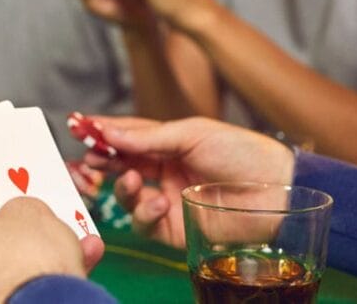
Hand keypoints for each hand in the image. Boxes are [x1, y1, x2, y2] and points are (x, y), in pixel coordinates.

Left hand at [0, 186, 104, 303]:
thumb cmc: (28, 265)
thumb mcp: (30, 212)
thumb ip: (17, 208)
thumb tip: (19, 220)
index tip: (2, 192)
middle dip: (9, 236)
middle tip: (36, 224)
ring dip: (27, 264)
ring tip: (69, 250)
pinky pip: (3, 301)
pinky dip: (28, 291)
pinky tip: (64, 282)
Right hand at [84, 116, 293, 247]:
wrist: (277, 191)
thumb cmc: (242, 152)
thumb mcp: (192, 132)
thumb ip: (147, 136)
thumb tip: (107, 132)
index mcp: (169, 143)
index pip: (127, 137)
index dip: (103, 133)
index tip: (79, 128)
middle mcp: (164, 171)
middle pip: (120, 167)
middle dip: (101, 163)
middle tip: (88, 161)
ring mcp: (168, 200)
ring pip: (127, 197)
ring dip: (123, 188)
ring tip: (131, 180)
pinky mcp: (174, 228)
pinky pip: (145, 223)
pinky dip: (144, 212)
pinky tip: (158, 202)